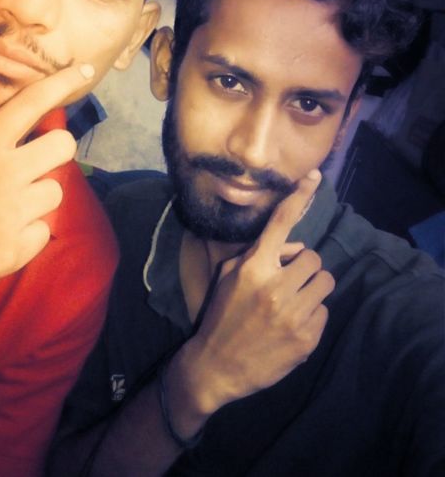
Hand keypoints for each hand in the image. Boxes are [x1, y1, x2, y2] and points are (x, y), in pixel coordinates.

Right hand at [0, 64, 93, 308]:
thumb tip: (6, 138)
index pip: (30, 104)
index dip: (61, 83)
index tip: (84, 71)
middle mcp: (2, 175)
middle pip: (63, 146)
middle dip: (55, 149)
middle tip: (36, 160)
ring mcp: (10, 215)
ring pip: (56, 192)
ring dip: (37, 197)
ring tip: (7, 207)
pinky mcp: (13, 252)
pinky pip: (42, 232)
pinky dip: (26, 234)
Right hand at [173, 171, 333, 425]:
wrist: (217, 366)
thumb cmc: (221, 314)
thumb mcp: (228, 276)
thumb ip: (259, 255)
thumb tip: (294, 247)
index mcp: (254, 267)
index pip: (281, 223)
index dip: (299, 197)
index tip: (314, 176)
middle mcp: (276, 287)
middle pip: (314, 258)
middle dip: (304, 267)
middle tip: (289, 279)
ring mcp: (294, 314)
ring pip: (325, 283)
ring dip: (312, 288)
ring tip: (293, 300)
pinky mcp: (306, 339)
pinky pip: (324, 312)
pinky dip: (312, 315)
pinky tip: (291, 325)